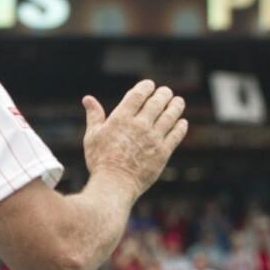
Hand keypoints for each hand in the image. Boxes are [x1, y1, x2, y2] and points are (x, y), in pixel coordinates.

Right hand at [82, 79, 187, 197]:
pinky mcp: (163, 153)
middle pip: (157, 102)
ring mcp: (153, 139)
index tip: (150, 85)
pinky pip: (176, 136)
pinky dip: (180, 127)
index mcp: (121, 118)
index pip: (138, 94)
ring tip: (178, 101)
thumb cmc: (100, 161)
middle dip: (163, 94)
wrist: (114, 184)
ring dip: (176, 106)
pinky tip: (182, 122)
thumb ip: (94, 115)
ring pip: (170, 116)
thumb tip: (87, 99)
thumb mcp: (93, 136)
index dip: (146, 86)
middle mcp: (139, 125)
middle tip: (166, 92)